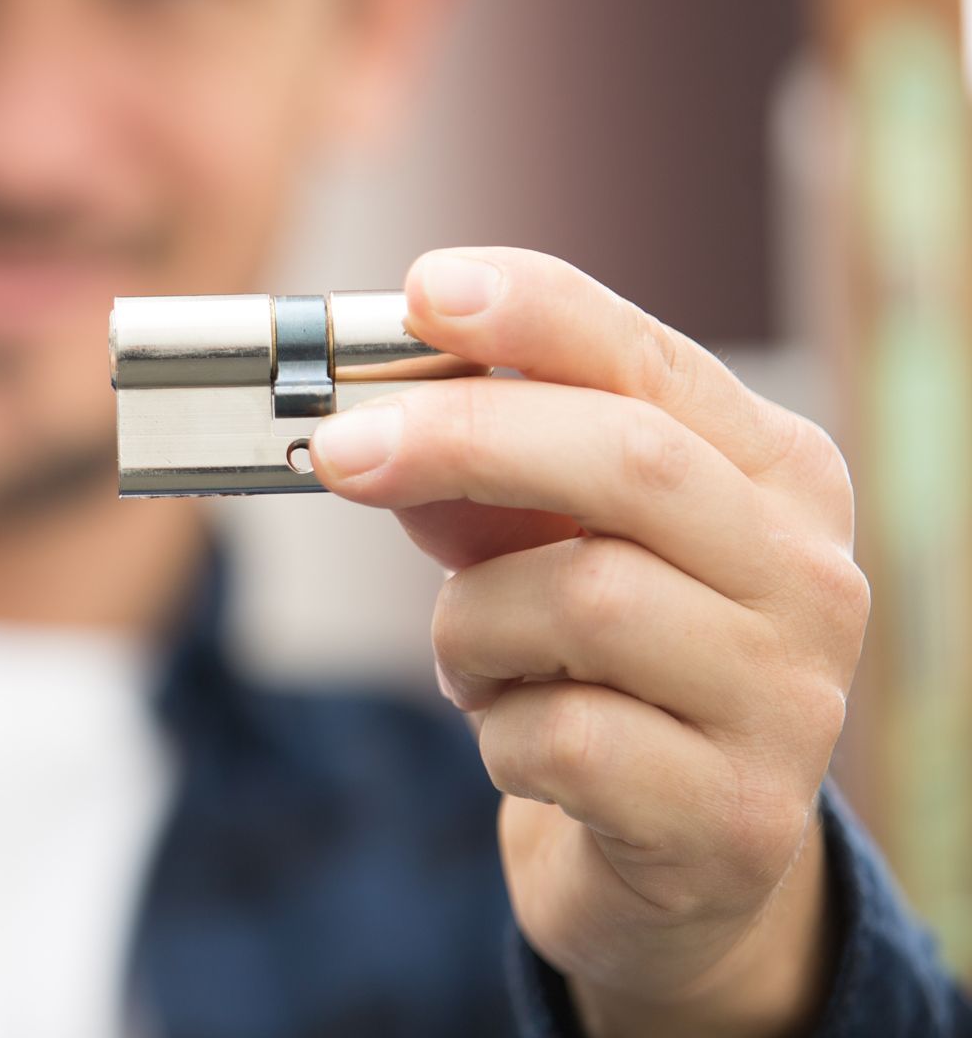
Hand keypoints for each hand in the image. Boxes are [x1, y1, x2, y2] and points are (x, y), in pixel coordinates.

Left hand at [310, 248, 866, 1034]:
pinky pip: (563, 737)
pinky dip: (498, 732)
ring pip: (583, 599)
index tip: (426, 288)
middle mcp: (809, 573)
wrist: (675, 860)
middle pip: (627, 459)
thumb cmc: (603, 670)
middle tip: (339, 450)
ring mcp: (788, 698)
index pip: (652, 361)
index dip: (536, 315)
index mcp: (777, 475)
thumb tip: (377, 430)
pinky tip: (516, 740)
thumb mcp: (547, 552)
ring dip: (472, 627)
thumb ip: (484, 485)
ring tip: (472, 660)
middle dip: (462, 438)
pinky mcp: (736, 814)